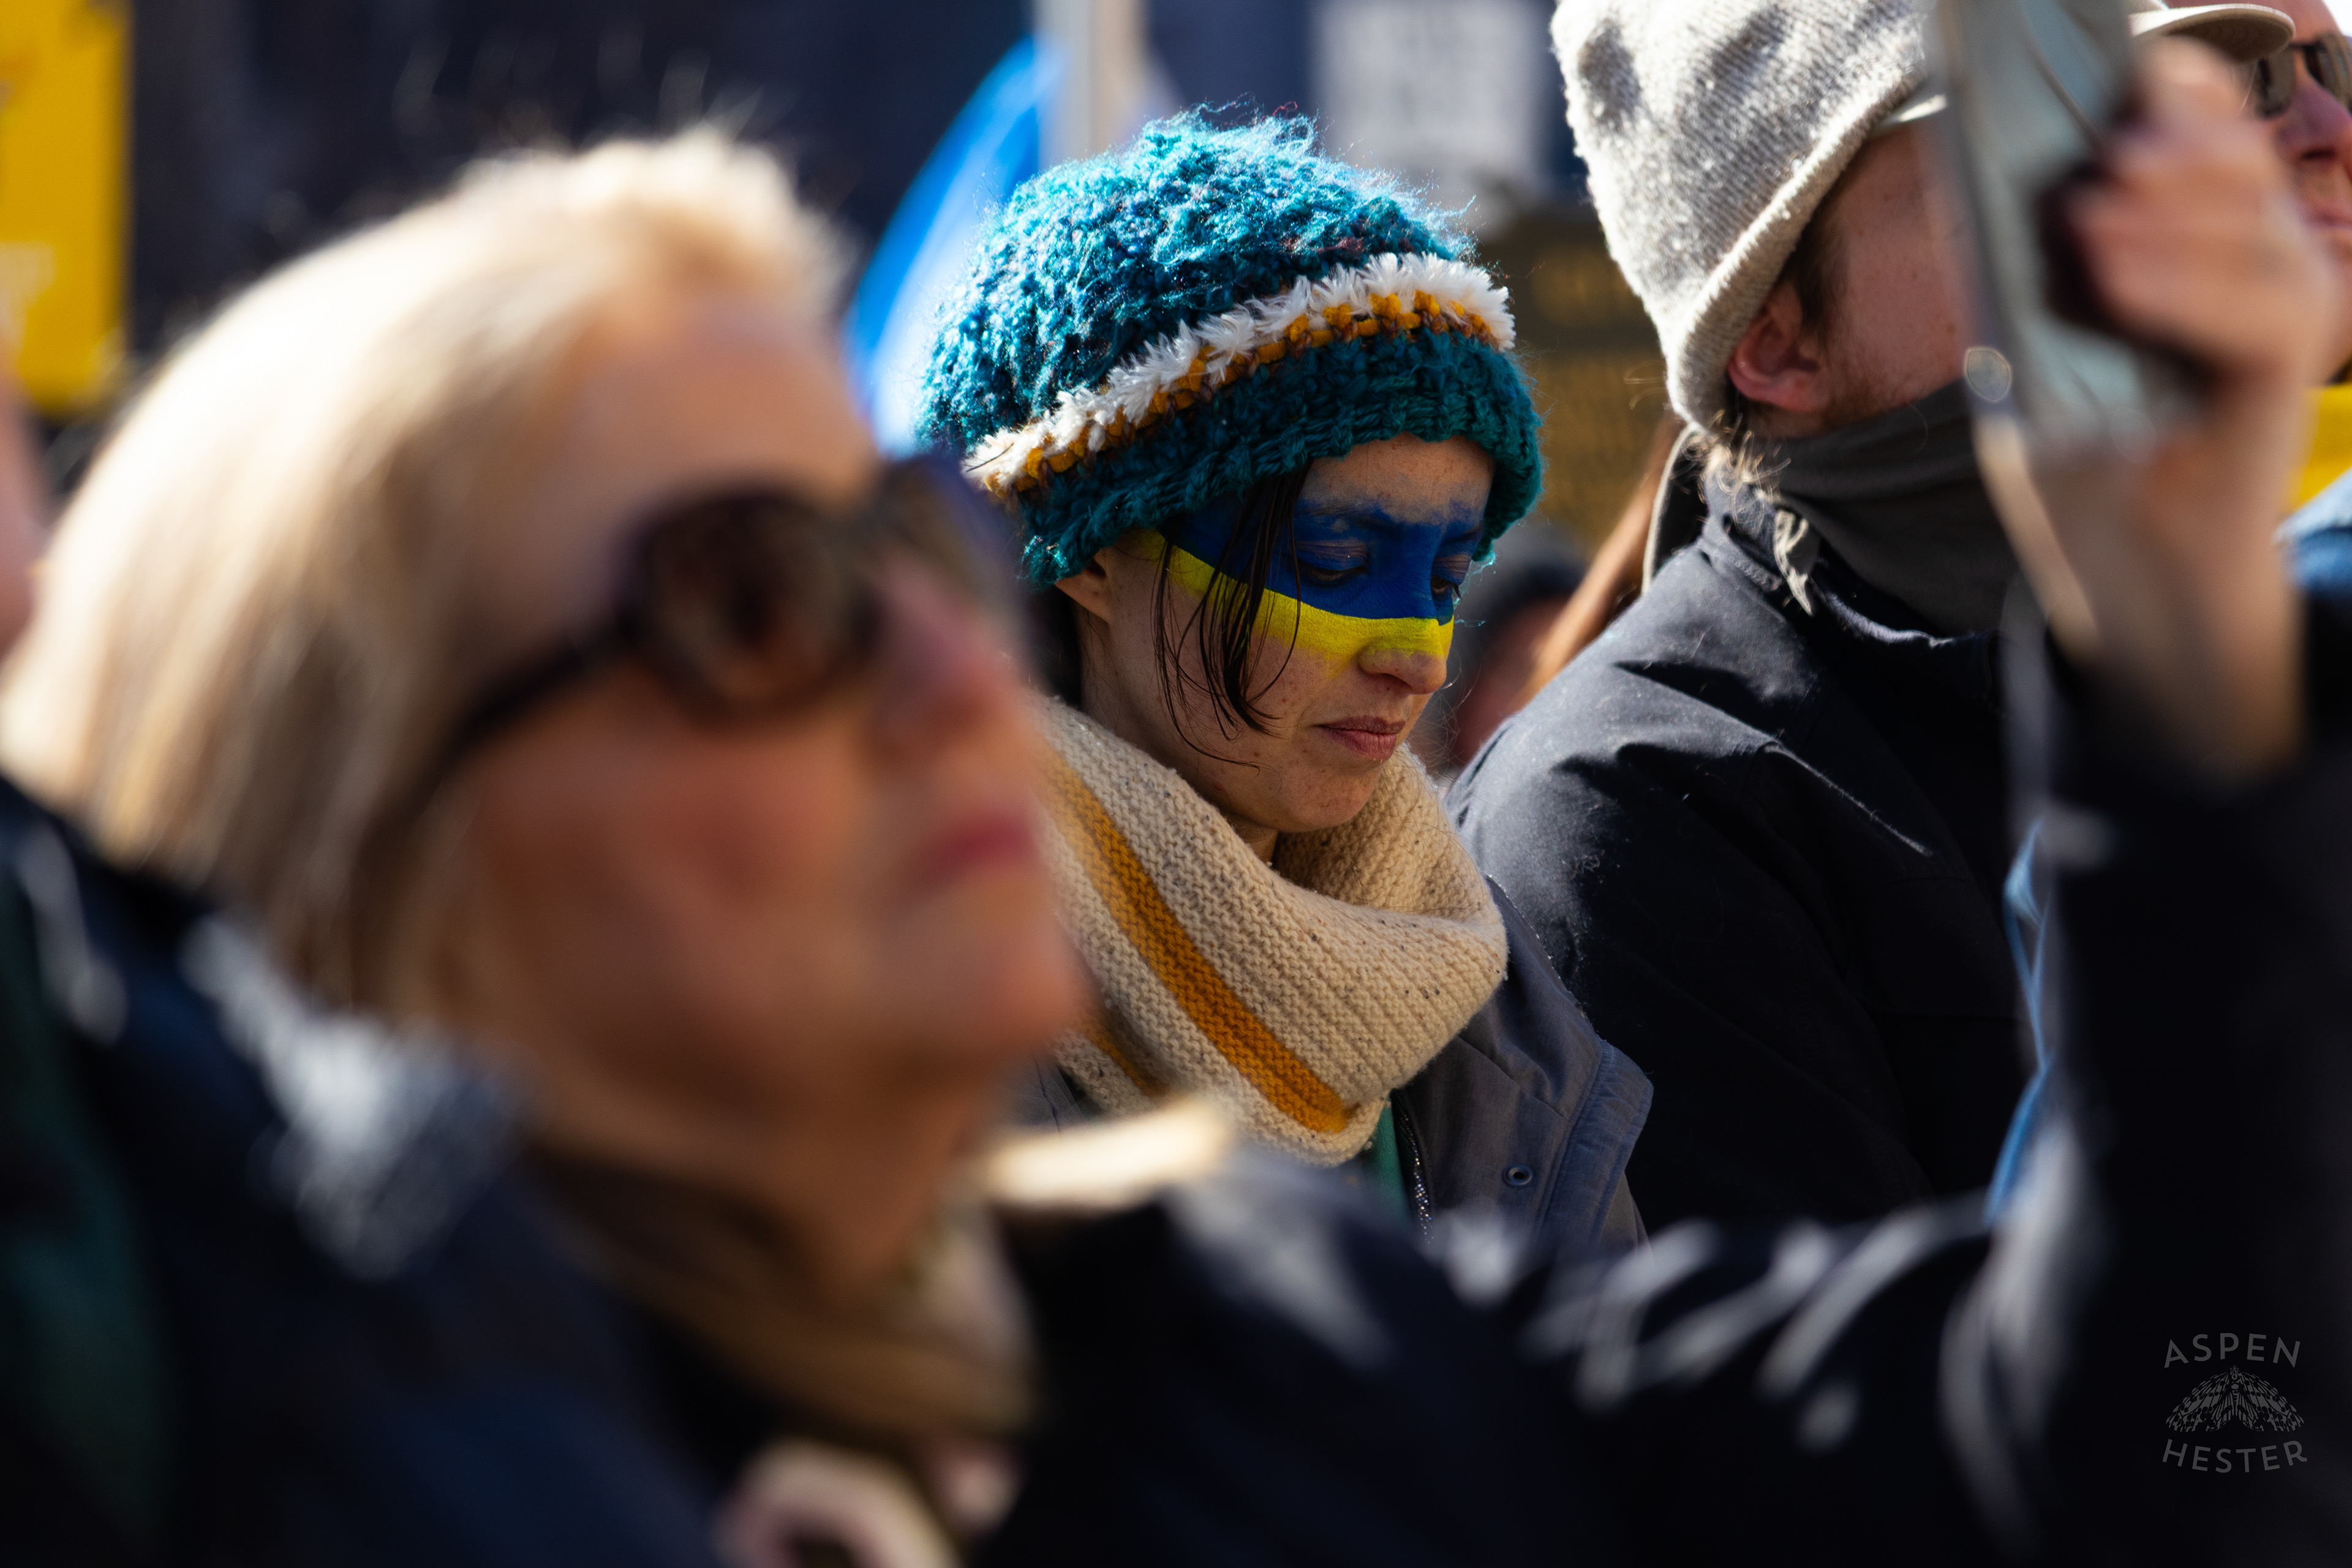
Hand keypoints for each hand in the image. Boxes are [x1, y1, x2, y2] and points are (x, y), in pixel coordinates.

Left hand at [2032, 41, 2337, 774]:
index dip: (2183, 96)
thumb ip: (2024, 277)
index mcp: (2195, 246)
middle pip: (2237, 168)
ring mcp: (2274, 317)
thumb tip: (1989, 184)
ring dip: (2170, 209)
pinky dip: (2183, 286)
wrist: (2130, 574)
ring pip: (2253, 228)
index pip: (2204, 144)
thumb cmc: (2084, 462)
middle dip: (2174, 144)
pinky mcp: (2279, 378)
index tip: (2136, 66)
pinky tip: (2114, 274)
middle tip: (2105, 150)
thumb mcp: (2030, 355)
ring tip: (2091, 206)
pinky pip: (2257, 313)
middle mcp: (2251, 267)